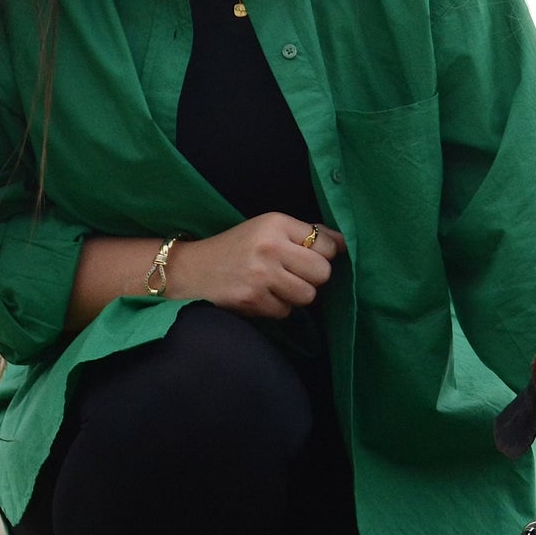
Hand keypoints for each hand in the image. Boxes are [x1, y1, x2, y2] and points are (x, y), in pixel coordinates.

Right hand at [166, 213, 346, 318]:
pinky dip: (276, 307)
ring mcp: (261, 274)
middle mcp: (270, 246)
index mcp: (276, 223)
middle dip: (312, 278)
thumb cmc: (236, 249)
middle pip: (323, 272)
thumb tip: (345, 243)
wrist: (190, 270)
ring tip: (275, 285)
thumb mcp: (267, 229)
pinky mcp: (252, 299)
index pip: (327, 244)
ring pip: (307, 295)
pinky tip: (259, 296)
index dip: (323, 255)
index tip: (309, 258)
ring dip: (295, 295)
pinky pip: (285, 311)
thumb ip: (304, 235)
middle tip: (292, 274)